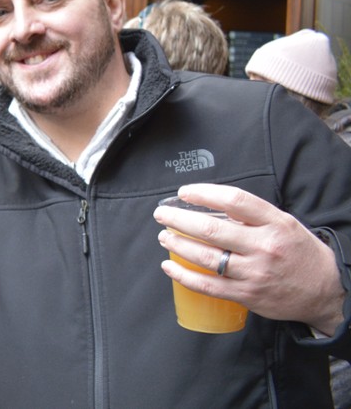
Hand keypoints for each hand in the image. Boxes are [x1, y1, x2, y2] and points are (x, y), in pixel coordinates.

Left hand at [155, 183, 345, 334]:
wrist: (324, 290)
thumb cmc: (298, 253)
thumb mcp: (284, 225)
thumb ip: (252, 216)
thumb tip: (212, 206)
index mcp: (275, 223)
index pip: (234, 200)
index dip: (204, 193)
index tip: (184, 192)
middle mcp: (264, 246)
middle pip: (212, 229)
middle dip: (179, 220)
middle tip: (162, 215)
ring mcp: (254, 272)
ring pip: (205, 257)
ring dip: (178, 245)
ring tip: (164, 237)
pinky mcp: (247, 295)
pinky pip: (207, 285)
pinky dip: (183, 276)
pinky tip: (170, 267)